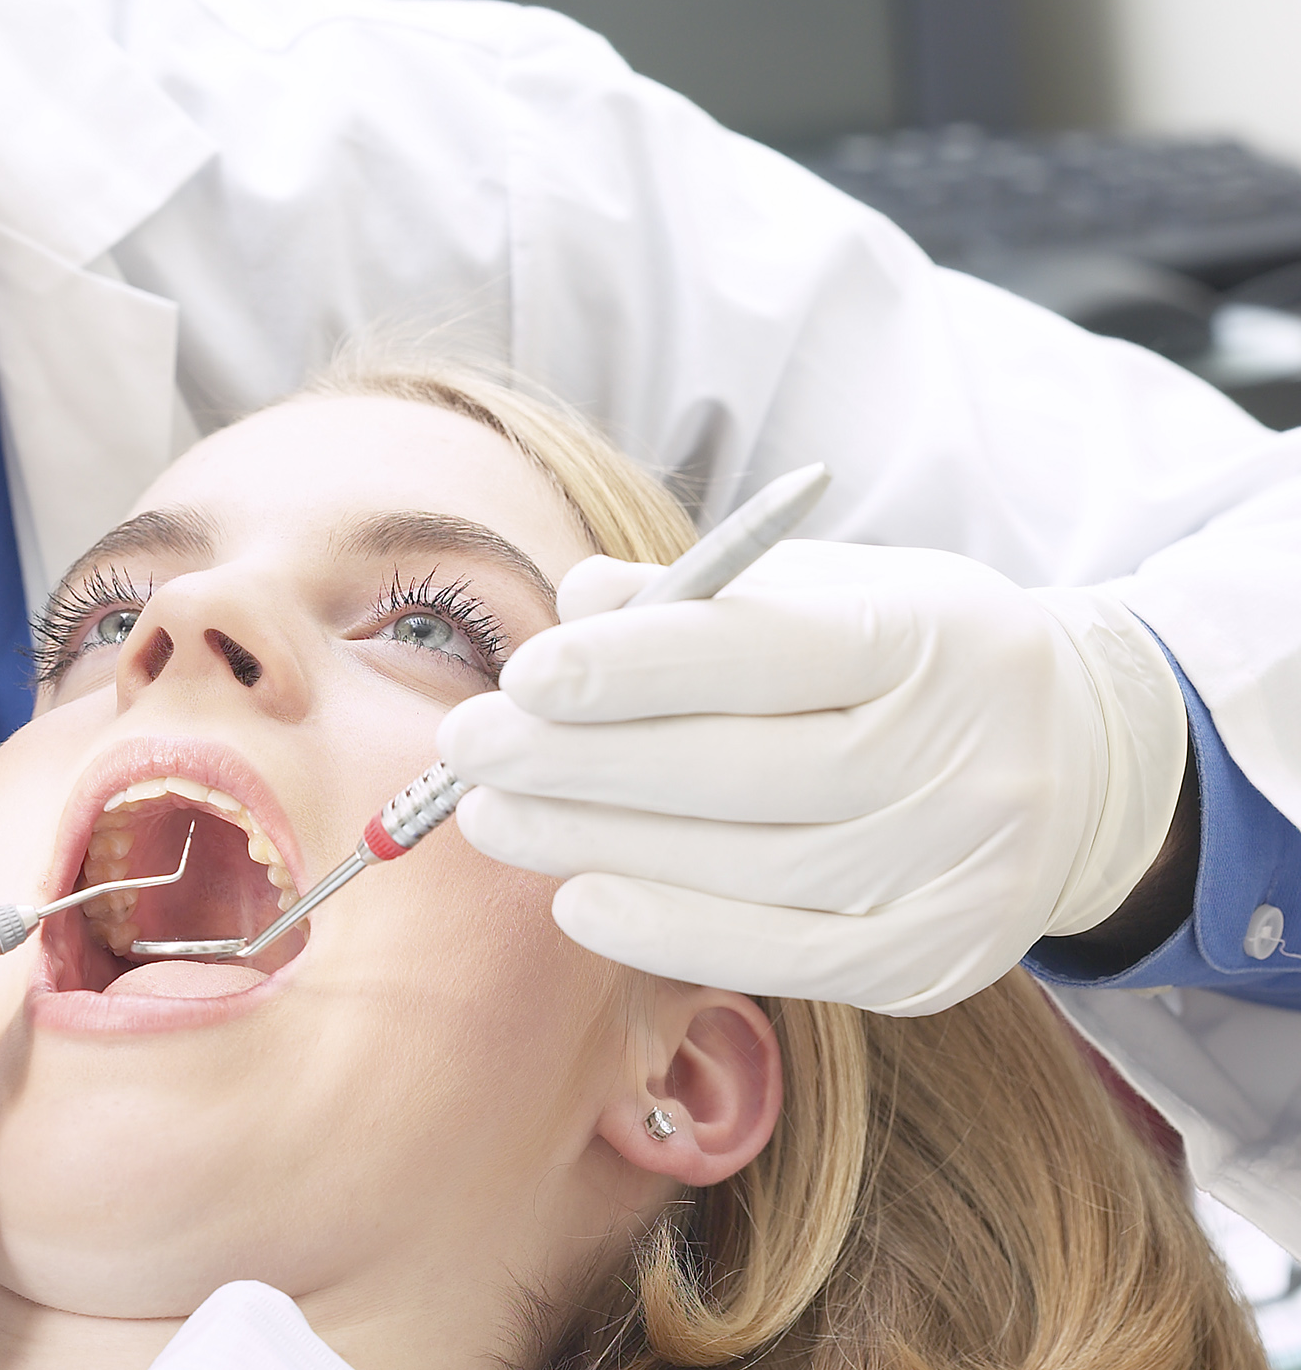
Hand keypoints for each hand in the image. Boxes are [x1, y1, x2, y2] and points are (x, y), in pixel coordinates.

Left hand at [437, 541, 1189, 1014]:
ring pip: (745, 866)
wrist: (1080, 765)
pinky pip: (781, 958)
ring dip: (596, 843)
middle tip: (470, 748)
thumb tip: (580, 597)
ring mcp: (955, 870)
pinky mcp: (934, 961)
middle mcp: (958, 758)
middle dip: (582, 760)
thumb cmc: (916, 663)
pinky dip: (668, 932)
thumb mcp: (839, 589)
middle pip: (740, 769)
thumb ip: (711, 596)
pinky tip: (577, 901)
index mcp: (930, 638)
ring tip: (492, 816)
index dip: (635, 668)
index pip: (763, 652)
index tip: (526, 672)